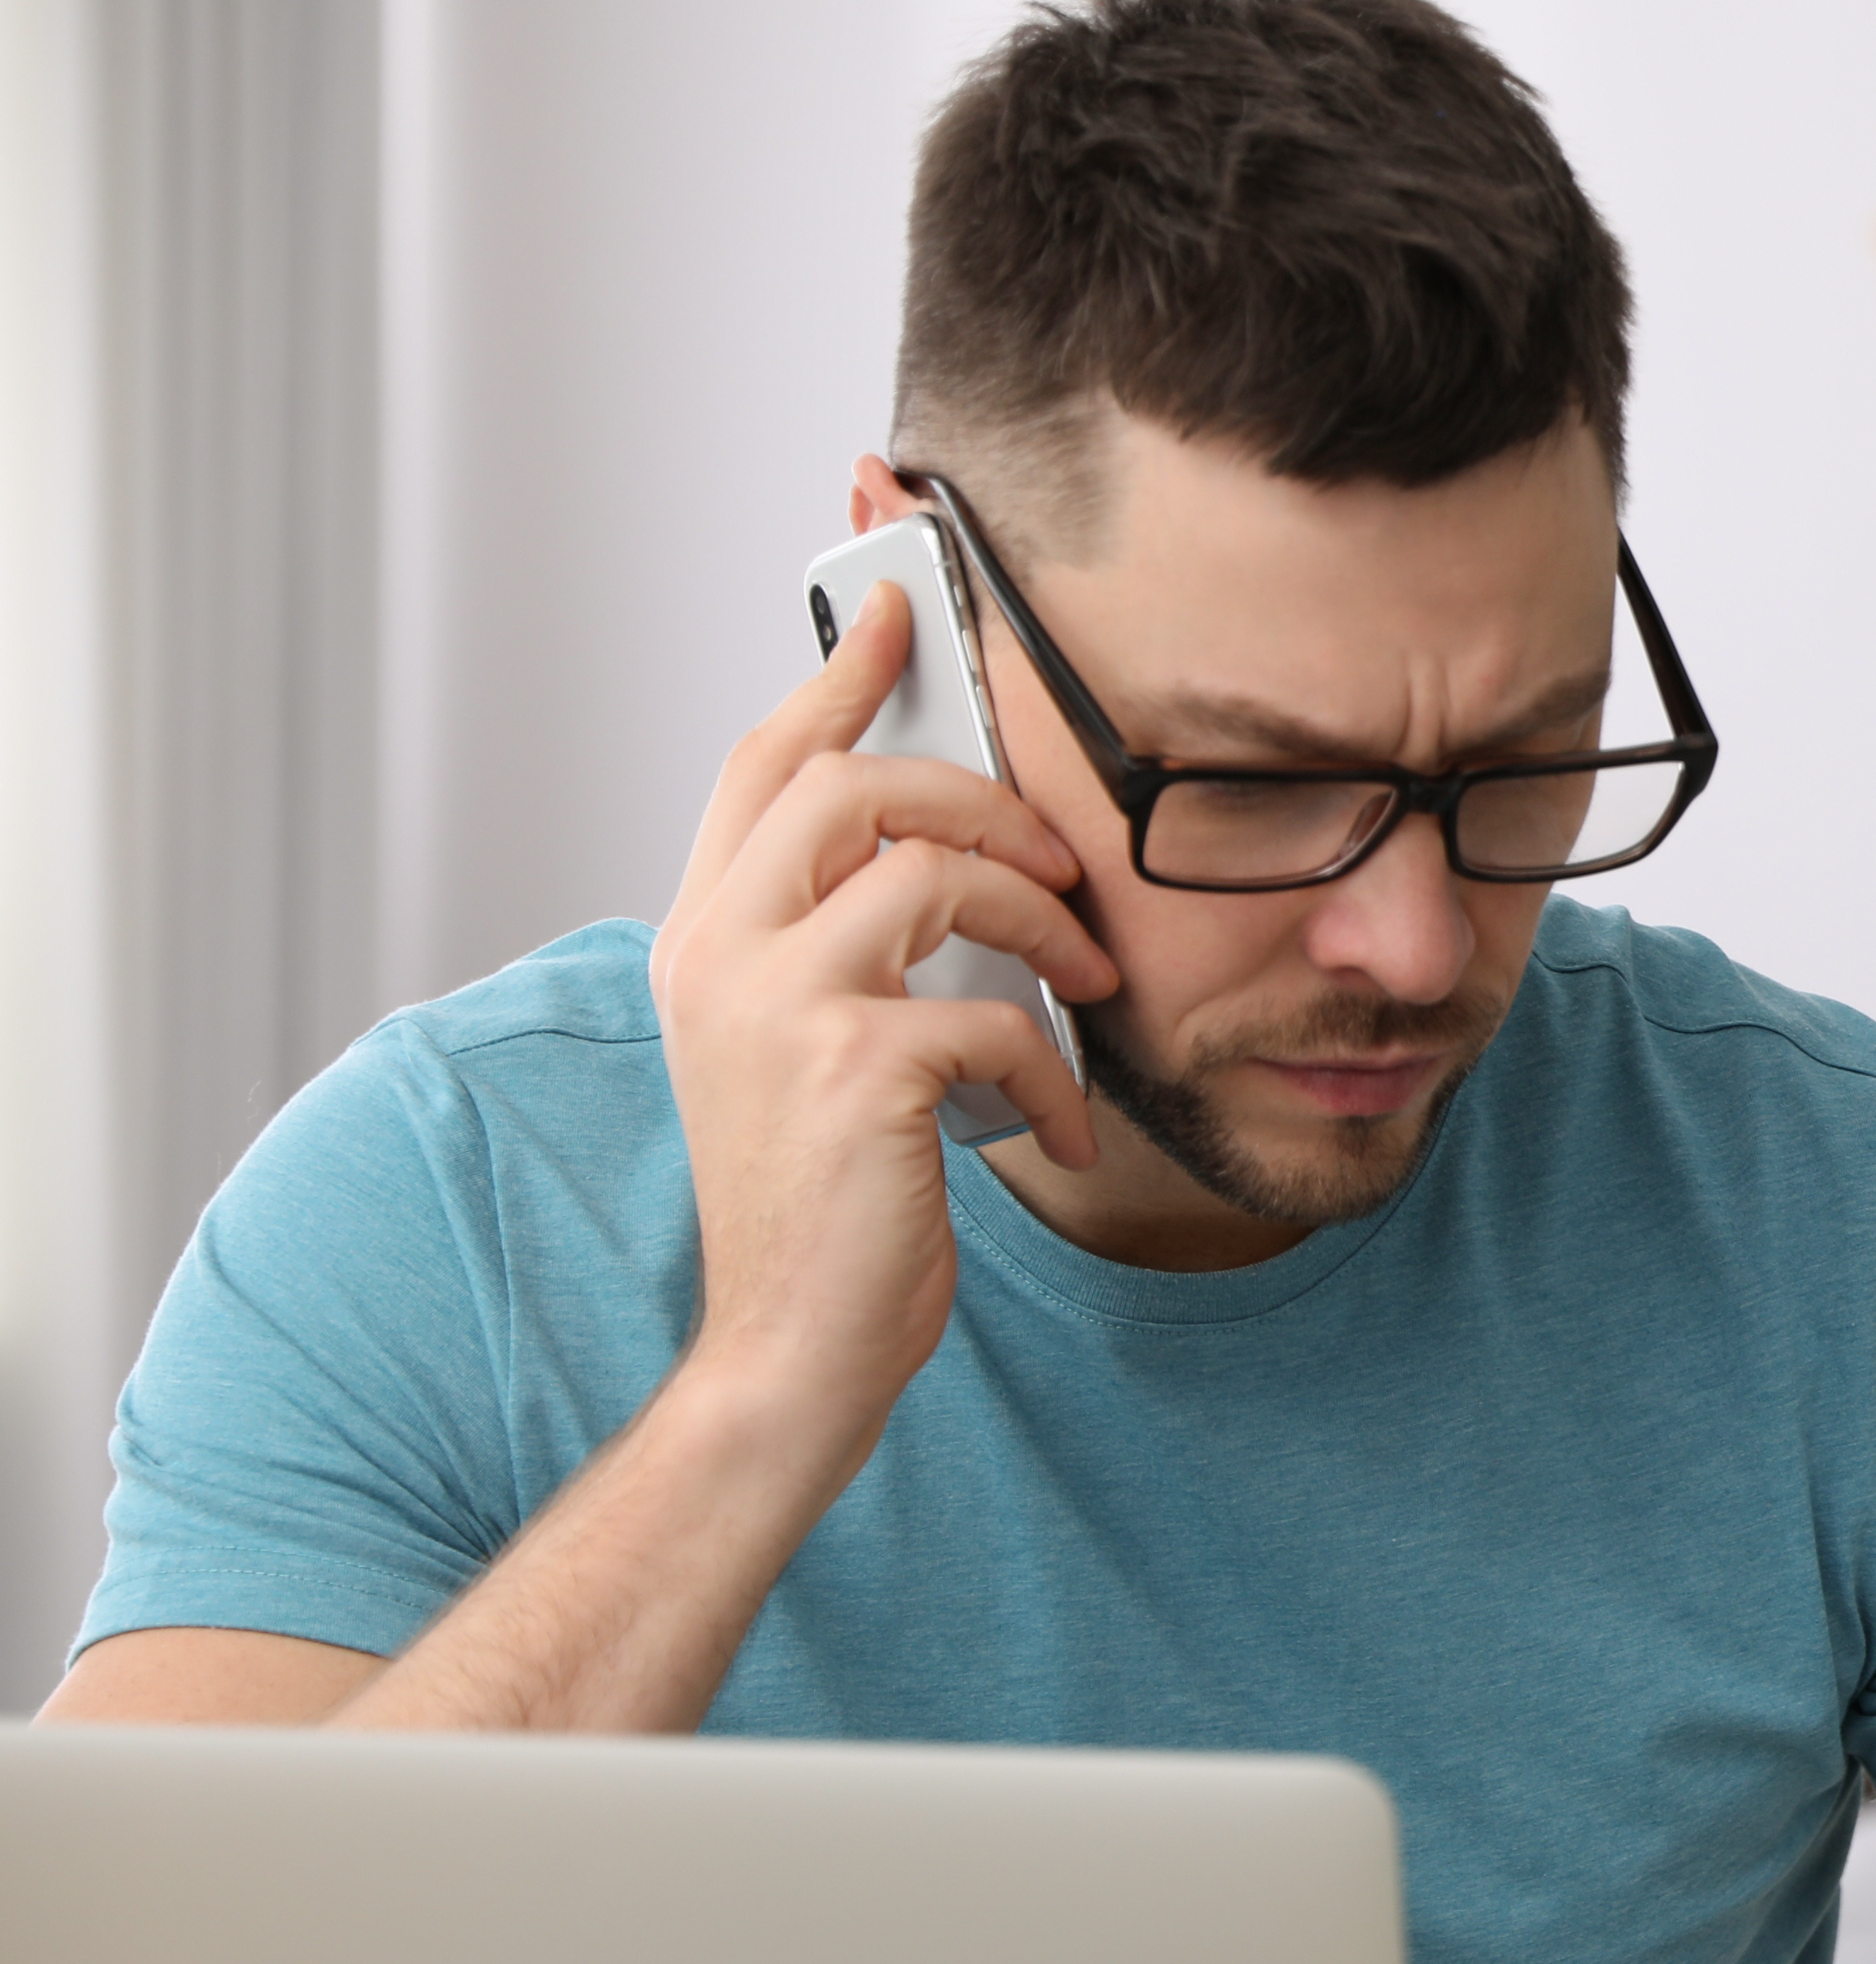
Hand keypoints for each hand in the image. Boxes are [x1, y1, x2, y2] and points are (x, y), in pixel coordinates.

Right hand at [645, 582, 1114, 1450]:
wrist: (790, 1351)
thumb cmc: (824, 1207)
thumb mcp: (810, 1051)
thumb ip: (842, 948)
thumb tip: (942, 859)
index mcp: (703, 941)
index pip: (760, 766)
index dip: (836, 678)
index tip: (899, 612)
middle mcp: (720, 957)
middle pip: (857, 788)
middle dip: (986, 803)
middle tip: (1060, 864)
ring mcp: (780, 1009)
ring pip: (938, 876)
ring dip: (1043, 922)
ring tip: (1085, 983)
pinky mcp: (857, 1070)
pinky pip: (997, 1016)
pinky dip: (1052, 1072)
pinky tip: (1058, 1128)